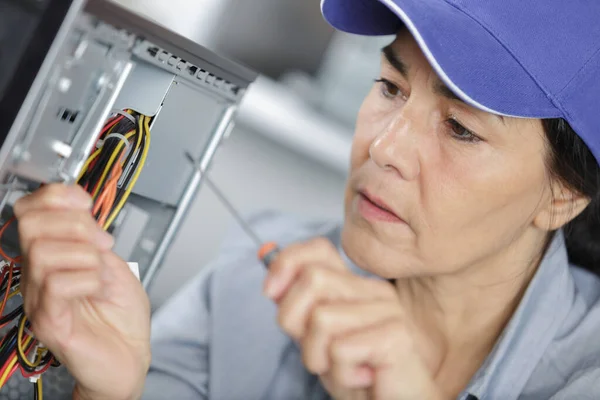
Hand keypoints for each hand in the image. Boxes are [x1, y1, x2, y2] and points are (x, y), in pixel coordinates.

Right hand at [14, 184, 150, 399]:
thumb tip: (82, 217)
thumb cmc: (122, 318)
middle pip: (31, 224)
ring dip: (84, 254)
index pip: (31, 210)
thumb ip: (94, 241)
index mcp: (54, 256)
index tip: (86, 204)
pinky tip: (97, 288)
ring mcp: (40, 298)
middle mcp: (39, 274)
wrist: (130, 358)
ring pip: (42, 252)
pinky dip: (87, 278)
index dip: (57, 196)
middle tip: (102, 244)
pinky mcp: (49, 321)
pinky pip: (56, 284)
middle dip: (75, 224)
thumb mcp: (115, 265)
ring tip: (101, 272)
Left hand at [263, 238, 443, 399]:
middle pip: (312, 278)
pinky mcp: (397, 336)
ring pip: (322, 318)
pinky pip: (341, 349)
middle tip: (316, 351)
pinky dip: (341, 373)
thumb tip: (272, 283)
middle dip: (294, 321)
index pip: (318, 249)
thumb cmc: (355, 372)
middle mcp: (373, 290)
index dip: (286, 263)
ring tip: (342, 367)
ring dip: (318, 356)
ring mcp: (388, 310)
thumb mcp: (315, 337)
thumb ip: (298, 308)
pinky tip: (361, 376)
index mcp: (353, 285)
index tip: (271, 292)